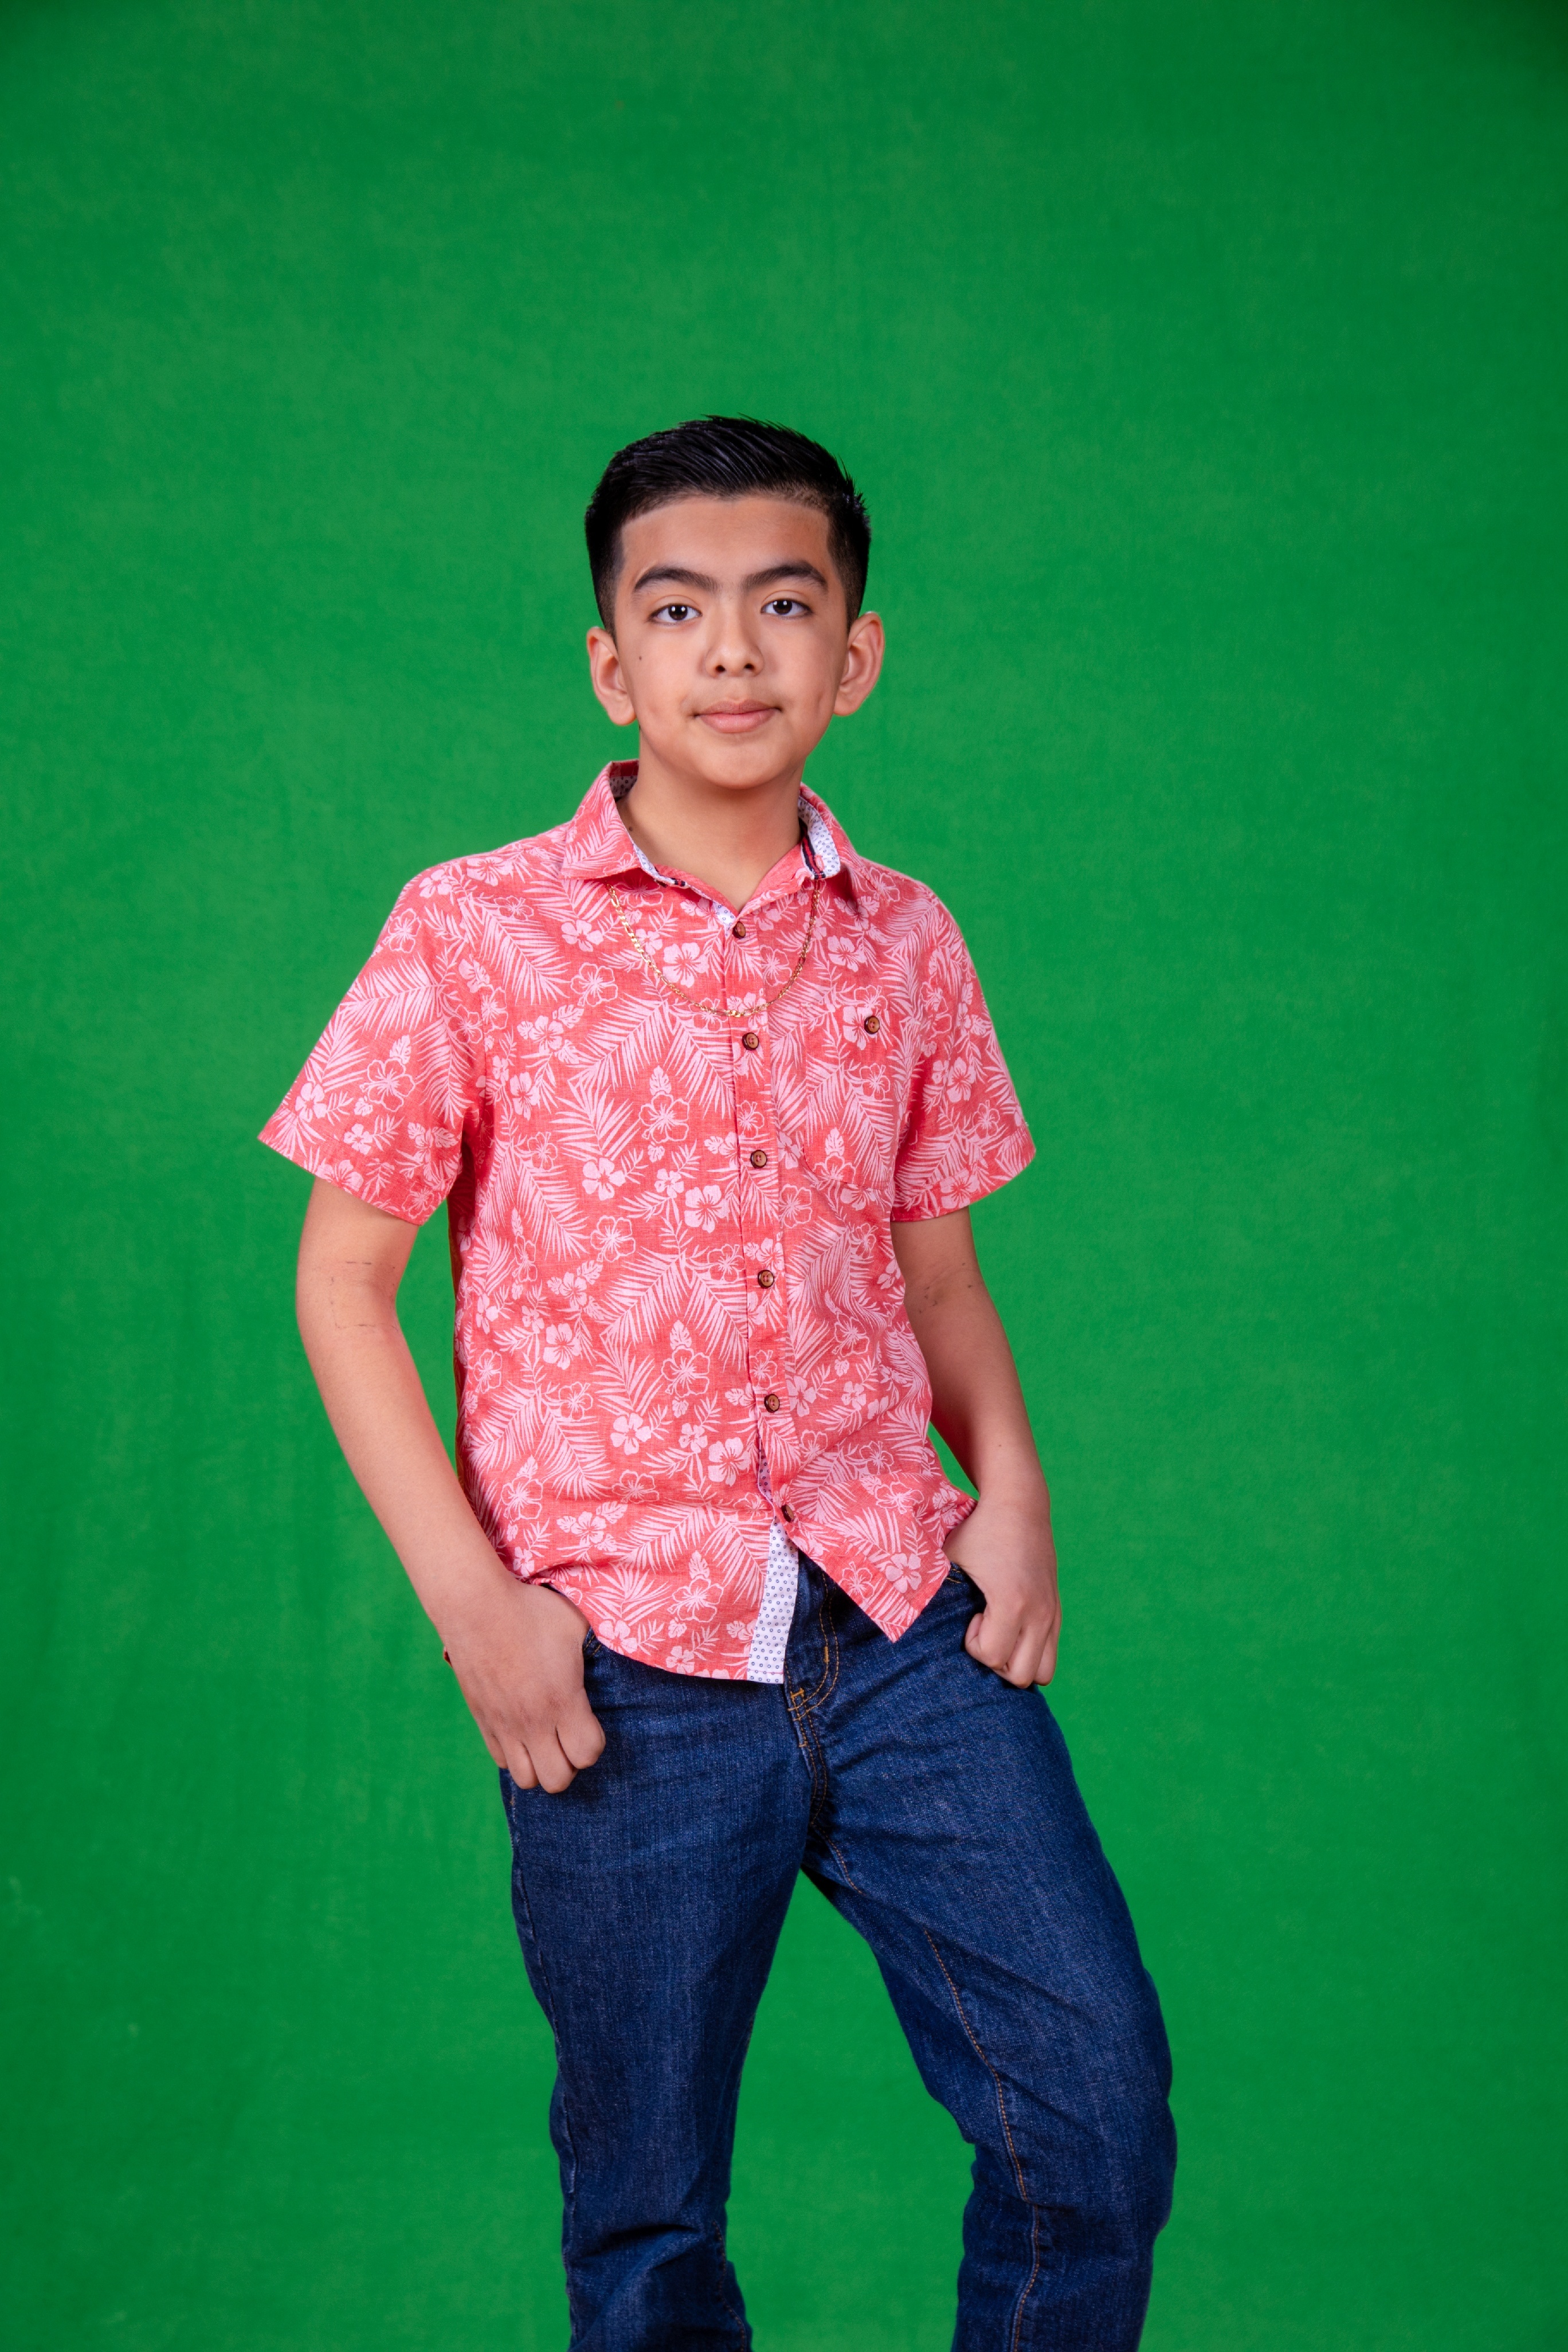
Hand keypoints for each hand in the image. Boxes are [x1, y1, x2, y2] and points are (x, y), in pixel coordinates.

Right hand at [441, 1578, 605, 1793]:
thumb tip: (610, 1661)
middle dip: (570, 1765)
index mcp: (561, 1699)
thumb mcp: (576, 1626)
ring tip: (546, 1739)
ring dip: (541, 1765)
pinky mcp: (482, 1720)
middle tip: (570, 1737)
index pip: (587, 1754)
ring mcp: (504, 1725)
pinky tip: (523, 1730)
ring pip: (526, 1779)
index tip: (591, 1722)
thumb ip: (596, 1651)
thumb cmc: (531, 1611)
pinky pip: (501, 1761)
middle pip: (557, 1781)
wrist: (476, 1606)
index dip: (594, 1743)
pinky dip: (515, 1754)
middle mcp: (532, 1721)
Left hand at [944, 1486, 1060, 1687]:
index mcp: (1012, 1602)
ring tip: (999, 1634)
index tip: (969, 1616)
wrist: (1019, 1503)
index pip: (993, 1657)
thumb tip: (906, 1620)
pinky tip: (1011, 1626)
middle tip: (983, 1630)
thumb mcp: (948, 1557)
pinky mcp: (1056, 1608)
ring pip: (1043, 1672)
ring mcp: (1052, 1612)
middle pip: (1021, 1676)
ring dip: (1017, 1662)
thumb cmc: (978, 1530)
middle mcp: (1039, 1613)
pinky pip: (1050, 1652)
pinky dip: (1030, 1650)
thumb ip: (930, 1590)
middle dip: (996, 1663)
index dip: (973, 1645)